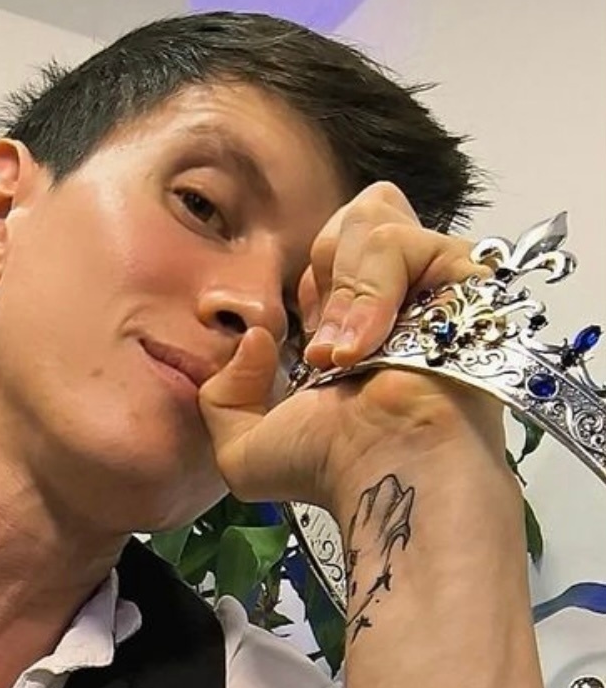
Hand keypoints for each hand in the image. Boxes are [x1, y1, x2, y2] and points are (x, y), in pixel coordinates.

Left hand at [198, 182, 507, 512]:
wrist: (386, 472)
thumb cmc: (329, 467)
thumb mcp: (243, 445)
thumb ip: (223, 393)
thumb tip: (256, 338)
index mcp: (358, 318)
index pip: (328, 250)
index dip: (308, 289)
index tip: (309, 351)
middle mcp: (401, 293)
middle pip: (354, 216)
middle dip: (325, 276)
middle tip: (326, 353)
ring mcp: (435, 280)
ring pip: (375, 215)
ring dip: (347, 290)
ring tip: (347, 356)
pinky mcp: (463, 275)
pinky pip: (406, 238)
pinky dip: (375, 288)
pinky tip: (372, 346)